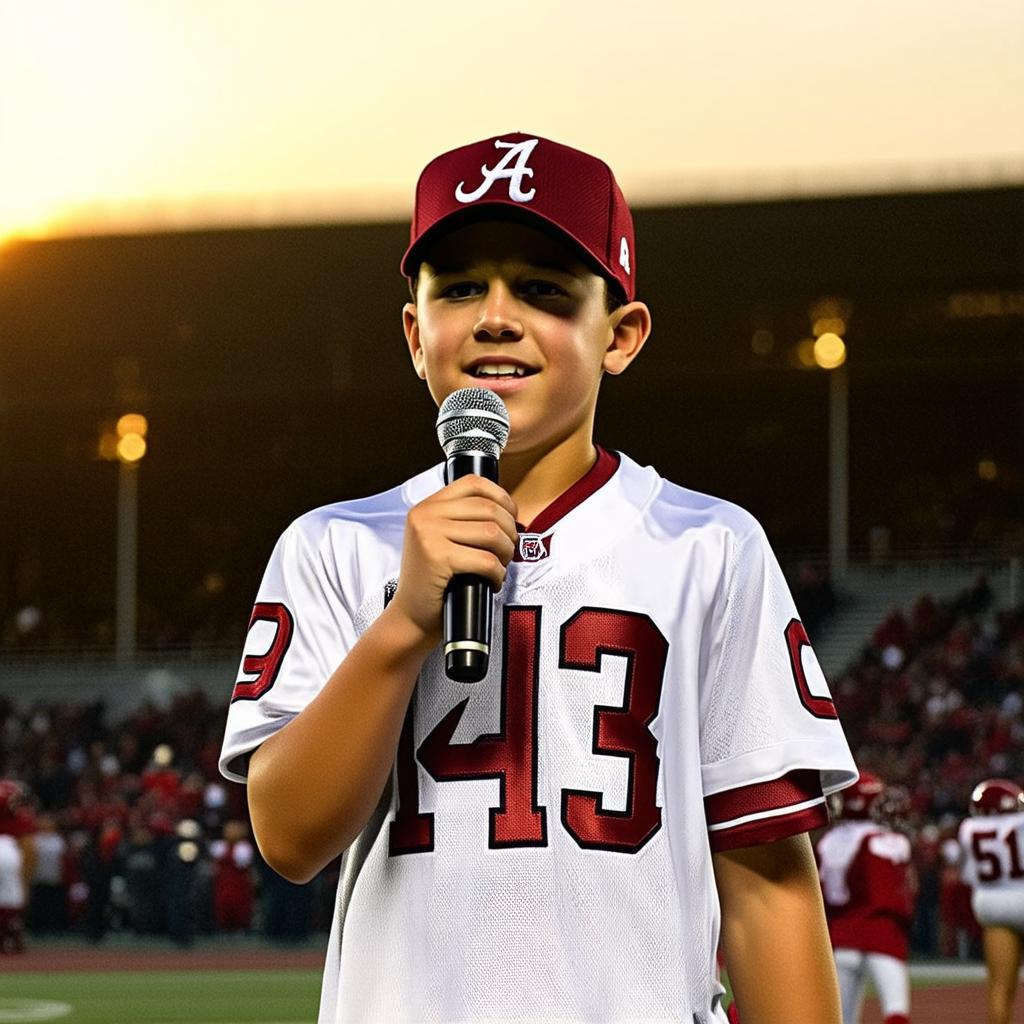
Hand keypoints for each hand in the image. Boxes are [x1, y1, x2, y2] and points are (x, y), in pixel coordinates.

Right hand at [388, 475, 518, 644]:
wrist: (411, 617)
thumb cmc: (433, 582)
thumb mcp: (440, 539)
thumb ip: (463, 520)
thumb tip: (508, 511)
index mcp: (427, 506)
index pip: (474, 484)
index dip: (501, 497)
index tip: (511, 517)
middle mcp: (425, 515)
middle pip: (488, 508)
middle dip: (509, 532)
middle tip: (507, 552)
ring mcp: (429, 534)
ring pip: (492, 533)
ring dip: (505, 554)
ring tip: (498, 567)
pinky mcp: (437, 557)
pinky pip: (486, 560)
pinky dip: (497, 574)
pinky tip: (490, 582)